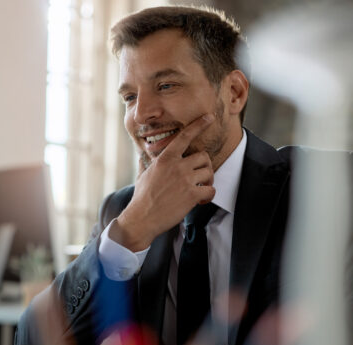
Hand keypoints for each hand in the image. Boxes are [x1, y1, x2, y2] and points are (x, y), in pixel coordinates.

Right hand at [112, 114, 215, 250]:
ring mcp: (185, 180)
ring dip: (207, 181)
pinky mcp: (191, 195)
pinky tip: (200, 200)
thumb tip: (141, 156)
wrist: (142, 218)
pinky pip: (211, 189)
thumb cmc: (141, 197)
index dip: (199, 125)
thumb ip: (146, 163)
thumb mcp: (142, 175)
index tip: (209, 117)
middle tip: (200, 177)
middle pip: (203, 157)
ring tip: (200, 189)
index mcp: (165, 159)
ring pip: (209, 172)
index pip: (184, 137)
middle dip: (204, 166)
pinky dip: (208, 195)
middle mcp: (177, 166)